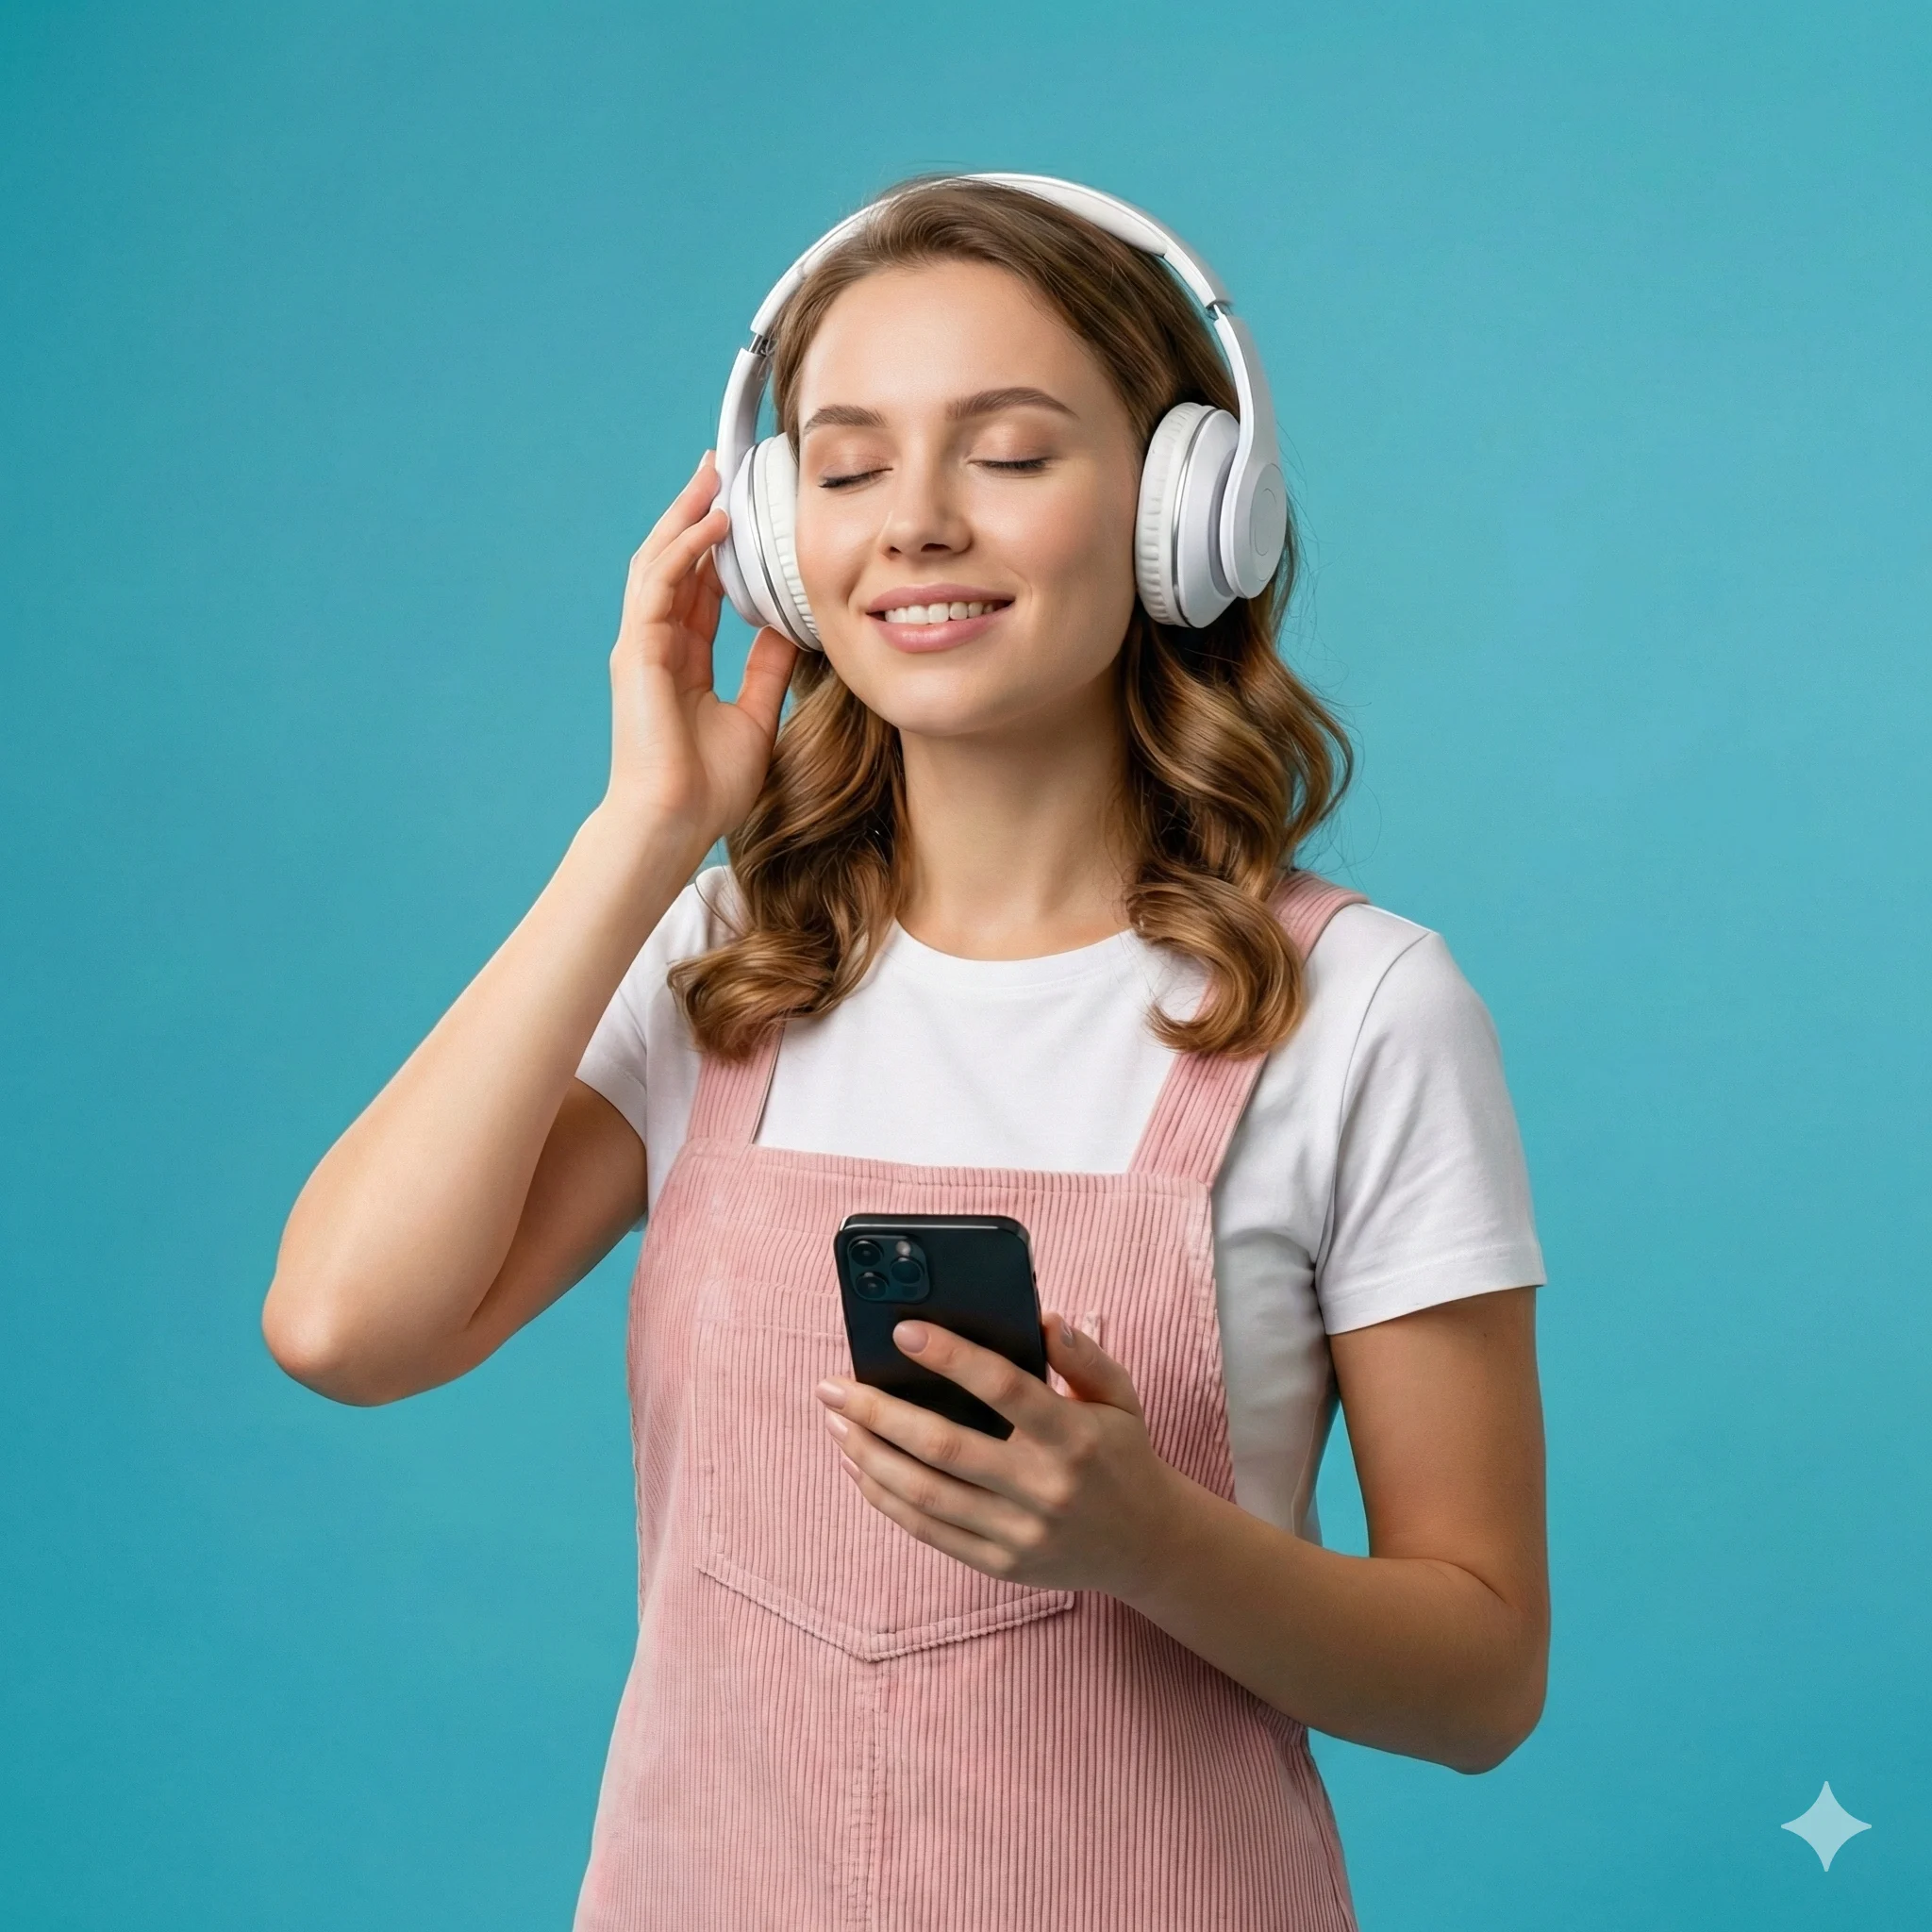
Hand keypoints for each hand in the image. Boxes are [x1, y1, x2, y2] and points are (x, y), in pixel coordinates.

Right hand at [602, 451, 797, 850]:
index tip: (742, 511)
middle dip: (695, 513)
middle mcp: (655, 647)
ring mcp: (640, 647)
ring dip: (686, 516)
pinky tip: (713, 522)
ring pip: (659, 562)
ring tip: (713, 477)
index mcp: (680, 662)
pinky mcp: (636, 652)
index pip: (697, 589)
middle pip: (673, 563)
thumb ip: (767, 669)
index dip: (716, 549)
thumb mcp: (755, 715)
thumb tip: (789, 629)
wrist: (672, 824)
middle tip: (719, 469)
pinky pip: (658, 584)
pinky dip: (684, 548)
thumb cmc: (707, 788)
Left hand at [814, 1315, 1187, 1597]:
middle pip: (945, 1447)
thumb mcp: (1119, 1395)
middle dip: (878, 1413)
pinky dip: (884, 1498)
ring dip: (869, 1455)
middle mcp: (1044, 1488)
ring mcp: (1019, 1533)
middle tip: (833, 1385)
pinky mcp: (1000, 1564)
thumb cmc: (1120, 1454)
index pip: (1003, 1388)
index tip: (902, 1331)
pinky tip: (858, 1466)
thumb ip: (1083, 1354)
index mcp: (1073, 1436)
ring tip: (834, 1421)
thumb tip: (1041, 1318)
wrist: (1146, 1544)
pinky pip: (928, 1532)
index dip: (950, 1357)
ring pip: (925, 1494)